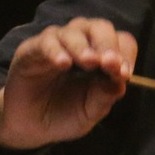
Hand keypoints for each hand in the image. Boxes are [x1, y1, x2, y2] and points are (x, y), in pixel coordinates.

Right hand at [0, 18, 138, 150]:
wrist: (30, 127)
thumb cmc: (63, 115)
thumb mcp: (89, 113)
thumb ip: (104, 97)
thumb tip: (120, 83)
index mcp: (102, 55)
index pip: (121, 42)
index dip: (125, 54)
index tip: (124, 75)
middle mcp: (81, 43)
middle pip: (100, 28)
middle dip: (108, 45)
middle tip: (110, 64)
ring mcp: (57, 43)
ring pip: (74, 31)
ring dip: (84, 46)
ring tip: (89, 62)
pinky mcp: (32, 49)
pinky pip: (46, 42)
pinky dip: (56, 51)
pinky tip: (63, 64)